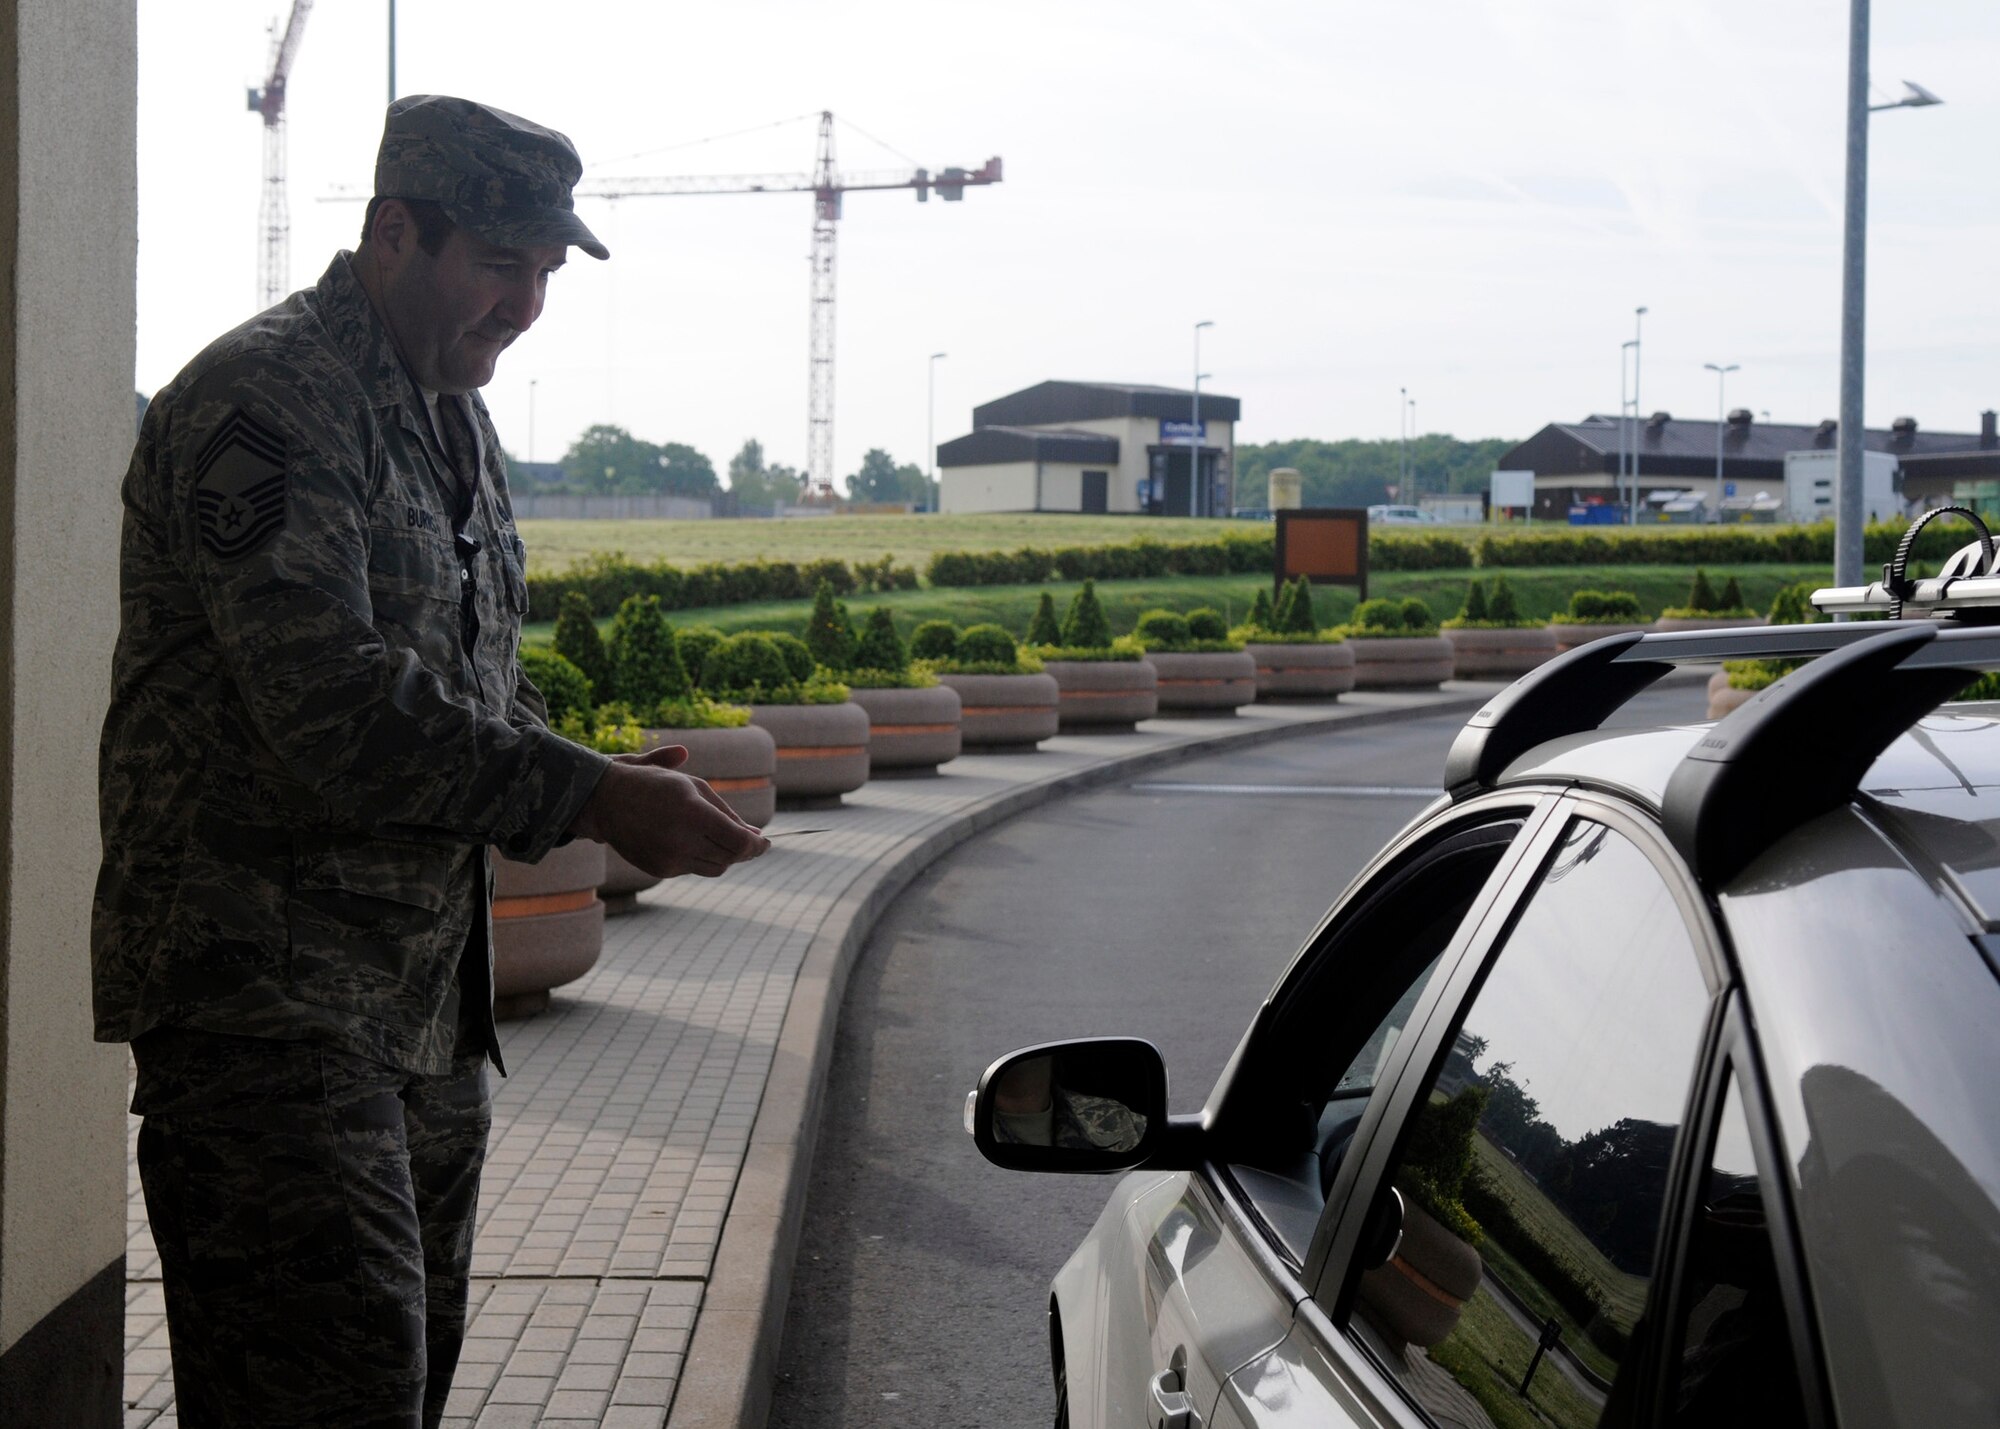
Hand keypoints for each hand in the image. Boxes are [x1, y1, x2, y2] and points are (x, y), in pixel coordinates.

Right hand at [567, 745, 769, 876]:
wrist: (606, 800)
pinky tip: (691, 840)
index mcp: (692, 813)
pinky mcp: (660, 870)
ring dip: (725, 855)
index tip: (766, 841)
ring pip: (715, 868)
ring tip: (722, 838)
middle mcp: (680, 840)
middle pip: (731, 858)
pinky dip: (700, 857)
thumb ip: (727, 812)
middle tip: (752, 840)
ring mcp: (669, 859)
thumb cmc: (656, 784)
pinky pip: (693, 869)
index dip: (758, 845)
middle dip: (746, 850)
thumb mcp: (694, 787)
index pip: (739, 842)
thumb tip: (756, 835)